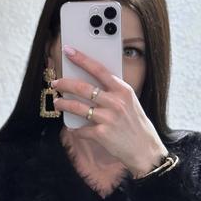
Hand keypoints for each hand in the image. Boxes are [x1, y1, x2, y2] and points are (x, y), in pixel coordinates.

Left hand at [52, 46, 167, 175]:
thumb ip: (112, 92)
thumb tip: (88, 85)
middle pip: (83, 88)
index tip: (69, 51)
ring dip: (64, 104)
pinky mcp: (102, 134)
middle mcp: (115, 102)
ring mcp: (108, 118)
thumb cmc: (135, 124)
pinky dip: (75, 129)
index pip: (99, 69)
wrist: (145, 149)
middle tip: (55, 83)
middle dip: (65, 84)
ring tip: (58, 103)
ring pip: (77, 108)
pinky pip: (81, 129)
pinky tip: (73, 128)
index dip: (82, 59)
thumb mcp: (129, 103)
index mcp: (123, 90)